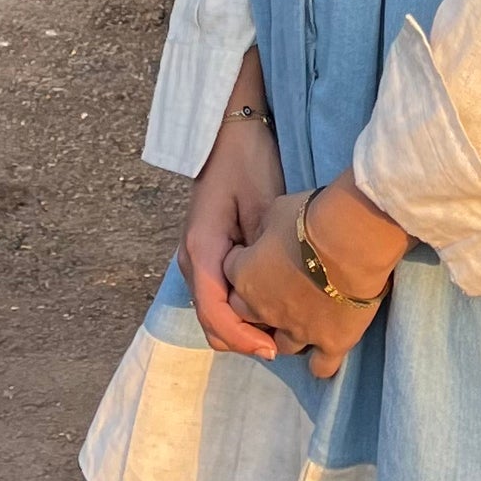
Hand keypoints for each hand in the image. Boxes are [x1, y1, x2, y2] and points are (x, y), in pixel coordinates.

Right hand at [179, 65, 286, 358]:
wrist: (231, 133)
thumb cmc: (248, 163)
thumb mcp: (262, 206)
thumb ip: (262, 255)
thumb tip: (274, 299)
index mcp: (202, 249)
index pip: (215, 311)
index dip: (243, 337)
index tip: (275, 347)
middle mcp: (192, 262)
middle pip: (212, 322)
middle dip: (245, 339)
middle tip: (288, 341)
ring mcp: (198, 261)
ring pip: (215, 313)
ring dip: (244, 327)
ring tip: (284, 326)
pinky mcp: (209, 257)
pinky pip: (220, 296)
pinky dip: (242, 311)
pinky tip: (272, 306)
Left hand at [225, 178, 408, 382]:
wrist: (352, 238)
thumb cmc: (312, 217)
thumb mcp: (275, 209)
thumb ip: (262, 230)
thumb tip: (264, 238)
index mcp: (245, 276)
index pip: (230, 272)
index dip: (242, 260)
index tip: (258, 250)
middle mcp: (264, 309)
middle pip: (247, 315)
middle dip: (256, 303)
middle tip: (277, 286)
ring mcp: (297, 330)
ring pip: (280, 344)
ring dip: (285, 332)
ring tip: (301, 317)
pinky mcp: (330, 342)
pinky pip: (320, 366)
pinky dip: (320, 361)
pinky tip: (323, 351)